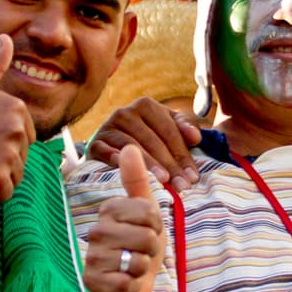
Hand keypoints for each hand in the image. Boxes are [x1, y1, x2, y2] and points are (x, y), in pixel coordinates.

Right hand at [82, 145, 165, 291]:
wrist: (131, 284)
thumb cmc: (140, 245)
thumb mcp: (146, 211)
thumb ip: (137, 181)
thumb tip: (128, 146)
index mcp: (109, 209)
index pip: (149, 212)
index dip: (157, 226)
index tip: (148, 230)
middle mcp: (96, 230)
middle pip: (146, 237)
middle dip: (152, 249)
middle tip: (141, 251)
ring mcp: (92, 257)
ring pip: (137, 261)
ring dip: (143, 267)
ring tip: (133, 266)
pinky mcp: (92, 282)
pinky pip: (126, 283)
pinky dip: (133, 285)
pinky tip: (125, 282)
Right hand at [86, 97, 201, 189]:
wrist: (109, 147)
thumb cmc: (146, 140)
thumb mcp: (165, 131)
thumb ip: (183, 131)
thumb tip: (196, 137)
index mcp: (147, 106)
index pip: (170, 131)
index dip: (183, 155)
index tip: (194, 177)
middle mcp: (126, 112)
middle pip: (153, 140)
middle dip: (170, 165)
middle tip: (182, 186)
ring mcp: (108, 126)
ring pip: (133, 146)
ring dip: (149, 164)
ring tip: (164, 181)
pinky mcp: (95, 143)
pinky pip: (106, 151)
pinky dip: (116, 159)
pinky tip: (129, 171)